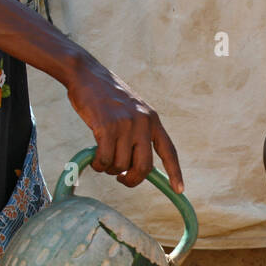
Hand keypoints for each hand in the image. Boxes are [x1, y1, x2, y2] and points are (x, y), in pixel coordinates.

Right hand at [66, 59, 182, 192]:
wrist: (86, 74)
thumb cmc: (106, 97)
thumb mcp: (132, 110)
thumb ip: (138, 133)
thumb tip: (137, 167)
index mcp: (152, 119)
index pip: (168, 150)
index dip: (175, 172)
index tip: (179, 190)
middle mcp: (143, 122)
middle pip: (145, 167)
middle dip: (132, 179)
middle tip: (121, 179)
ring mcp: (125, 124)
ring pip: (122, 165)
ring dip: (110, 168)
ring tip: (102, 159)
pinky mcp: (107, 127)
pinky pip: (105, 159)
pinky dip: (99, 164)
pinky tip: (94, 159)